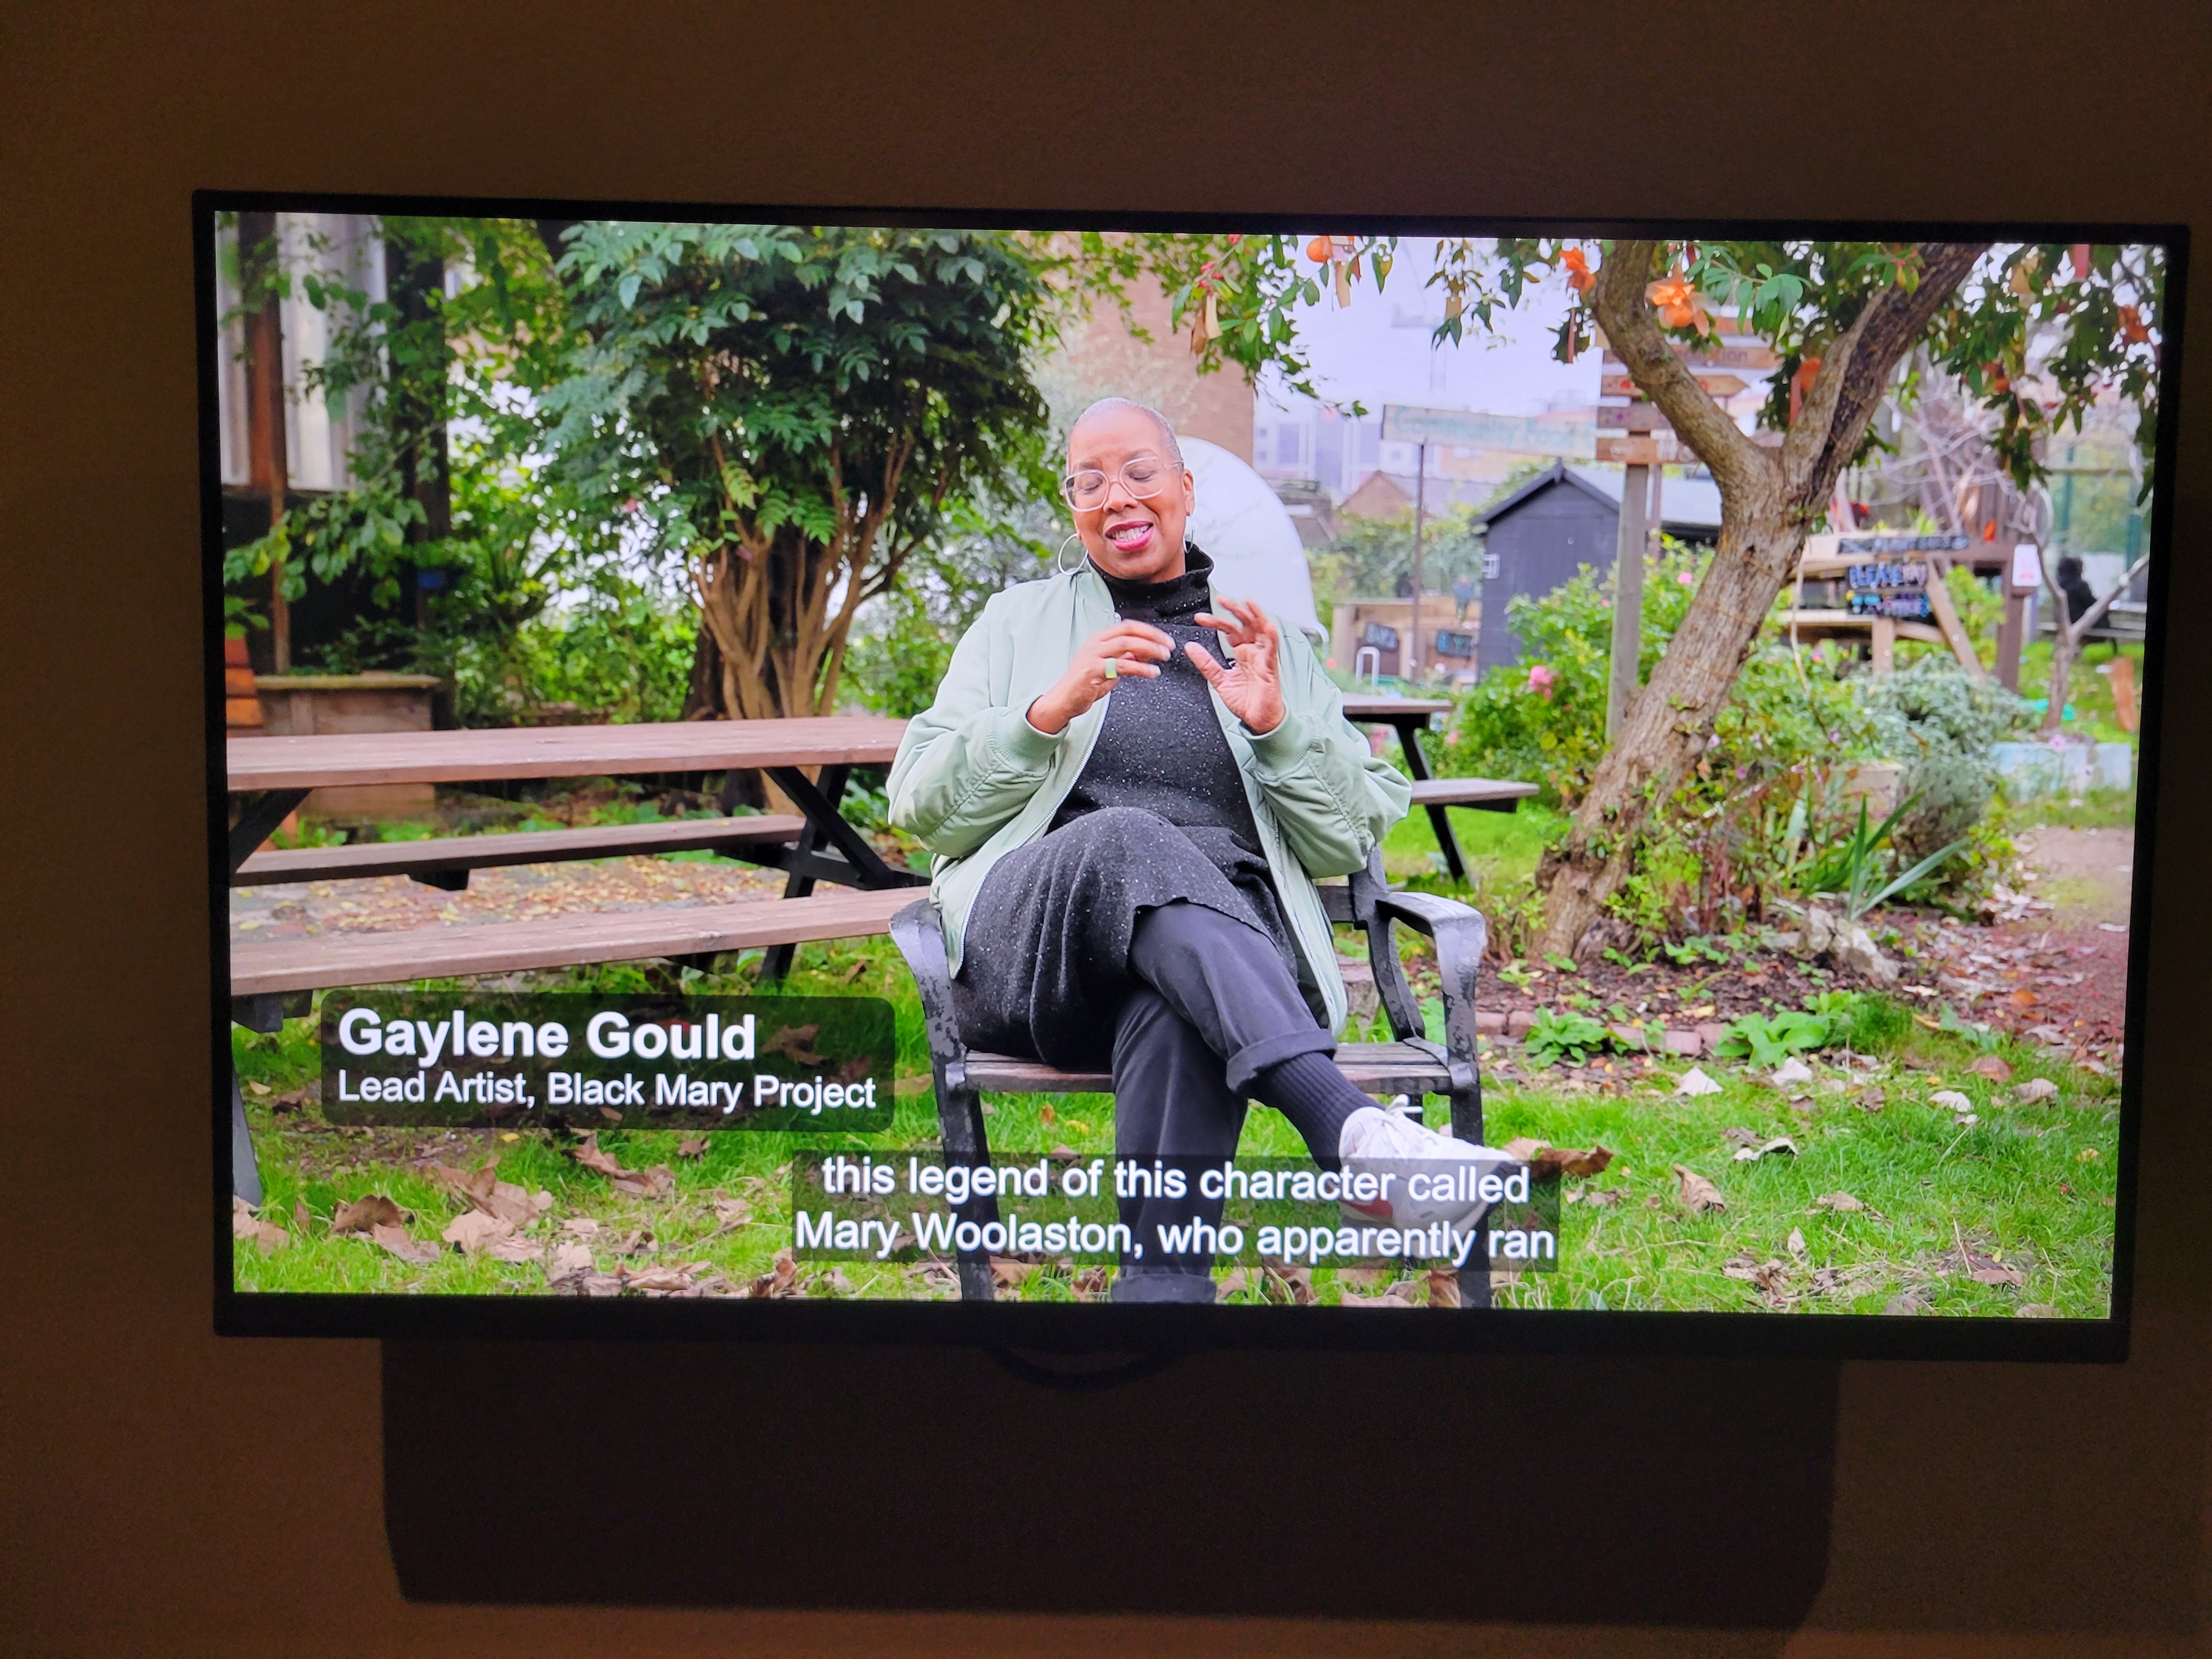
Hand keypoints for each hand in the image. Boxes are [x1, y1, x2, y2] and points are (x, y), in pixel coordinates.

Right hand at [1026, 620, 1172, 734]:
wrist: (1064, 700)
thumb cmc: (1085, 684)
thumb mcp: (1111, 668)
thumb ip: (1127, 658)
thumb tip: (1147, 652)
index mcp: (1100, 638)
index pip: (1128, 626)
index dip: (1149, 631)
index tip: (1165, 639)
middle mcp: (1096, 642)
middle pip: (1129, 631)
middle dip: (1153, 637)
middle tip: (1169, 646)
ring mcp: (1093, 655)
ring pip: (1126, 644)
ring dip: (1149, 649)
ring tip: (1163, 657)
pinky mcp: (1092, 670)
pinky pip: (1122, 665)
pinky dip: (1140, 668)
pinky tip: (1152, 672)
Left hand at [1188, 596, 1284, 735]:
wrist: (1258, 720)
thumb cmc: (1245, 700)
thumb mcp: (1219, 680)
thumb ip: (1206, 663)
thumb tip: (1190, 647)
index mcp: (1242, 652)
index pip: (1229, 631)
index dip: (1216, 622)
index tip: (1199, 619)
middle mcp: (1253, 651)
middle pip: (1245, 624)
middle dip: (1235, 611)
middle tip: (1221, 599)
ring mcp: (1263, 657)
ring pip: (1261, 630)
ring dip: (1255, 615)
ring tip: (1246, 602)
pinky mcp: (1270, 668)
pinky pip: (1272, 650)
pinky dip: (1271, 637)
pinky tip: (1267, 626)